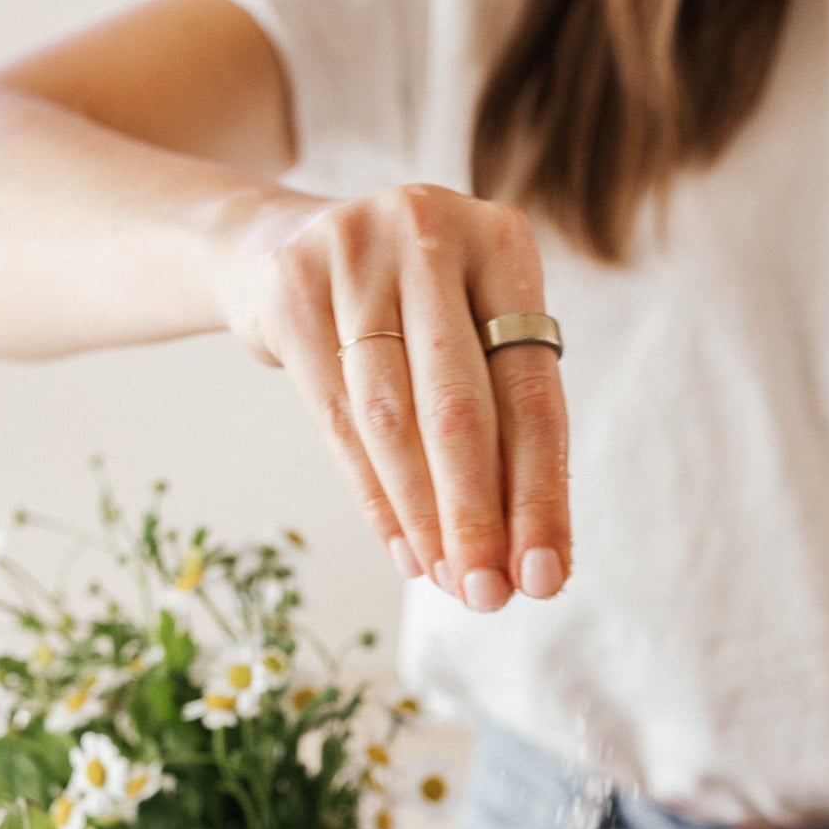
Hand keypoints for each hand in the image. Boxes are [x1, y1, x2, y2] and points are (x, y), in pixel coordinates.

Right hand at [211, 181, 568, 610]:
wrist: (282, 248)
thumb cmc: (410, 313)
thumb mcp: (470, 337)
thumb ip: (505, 426)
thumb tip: (533, 560)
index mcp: (503, 243)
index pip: (533, 393)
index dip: (541, 494)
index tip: (545, 576)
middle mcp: (431, 232)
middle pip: (461, 407)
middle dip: (478, 516)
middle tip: (488, 596)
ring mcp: (355, 253)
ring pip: (393, 418)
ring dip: (423, 516)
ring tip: (445, 580)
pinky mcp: (292, 288)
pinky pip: (338, 418)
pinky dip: (374, 495)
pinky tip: (402, 549)